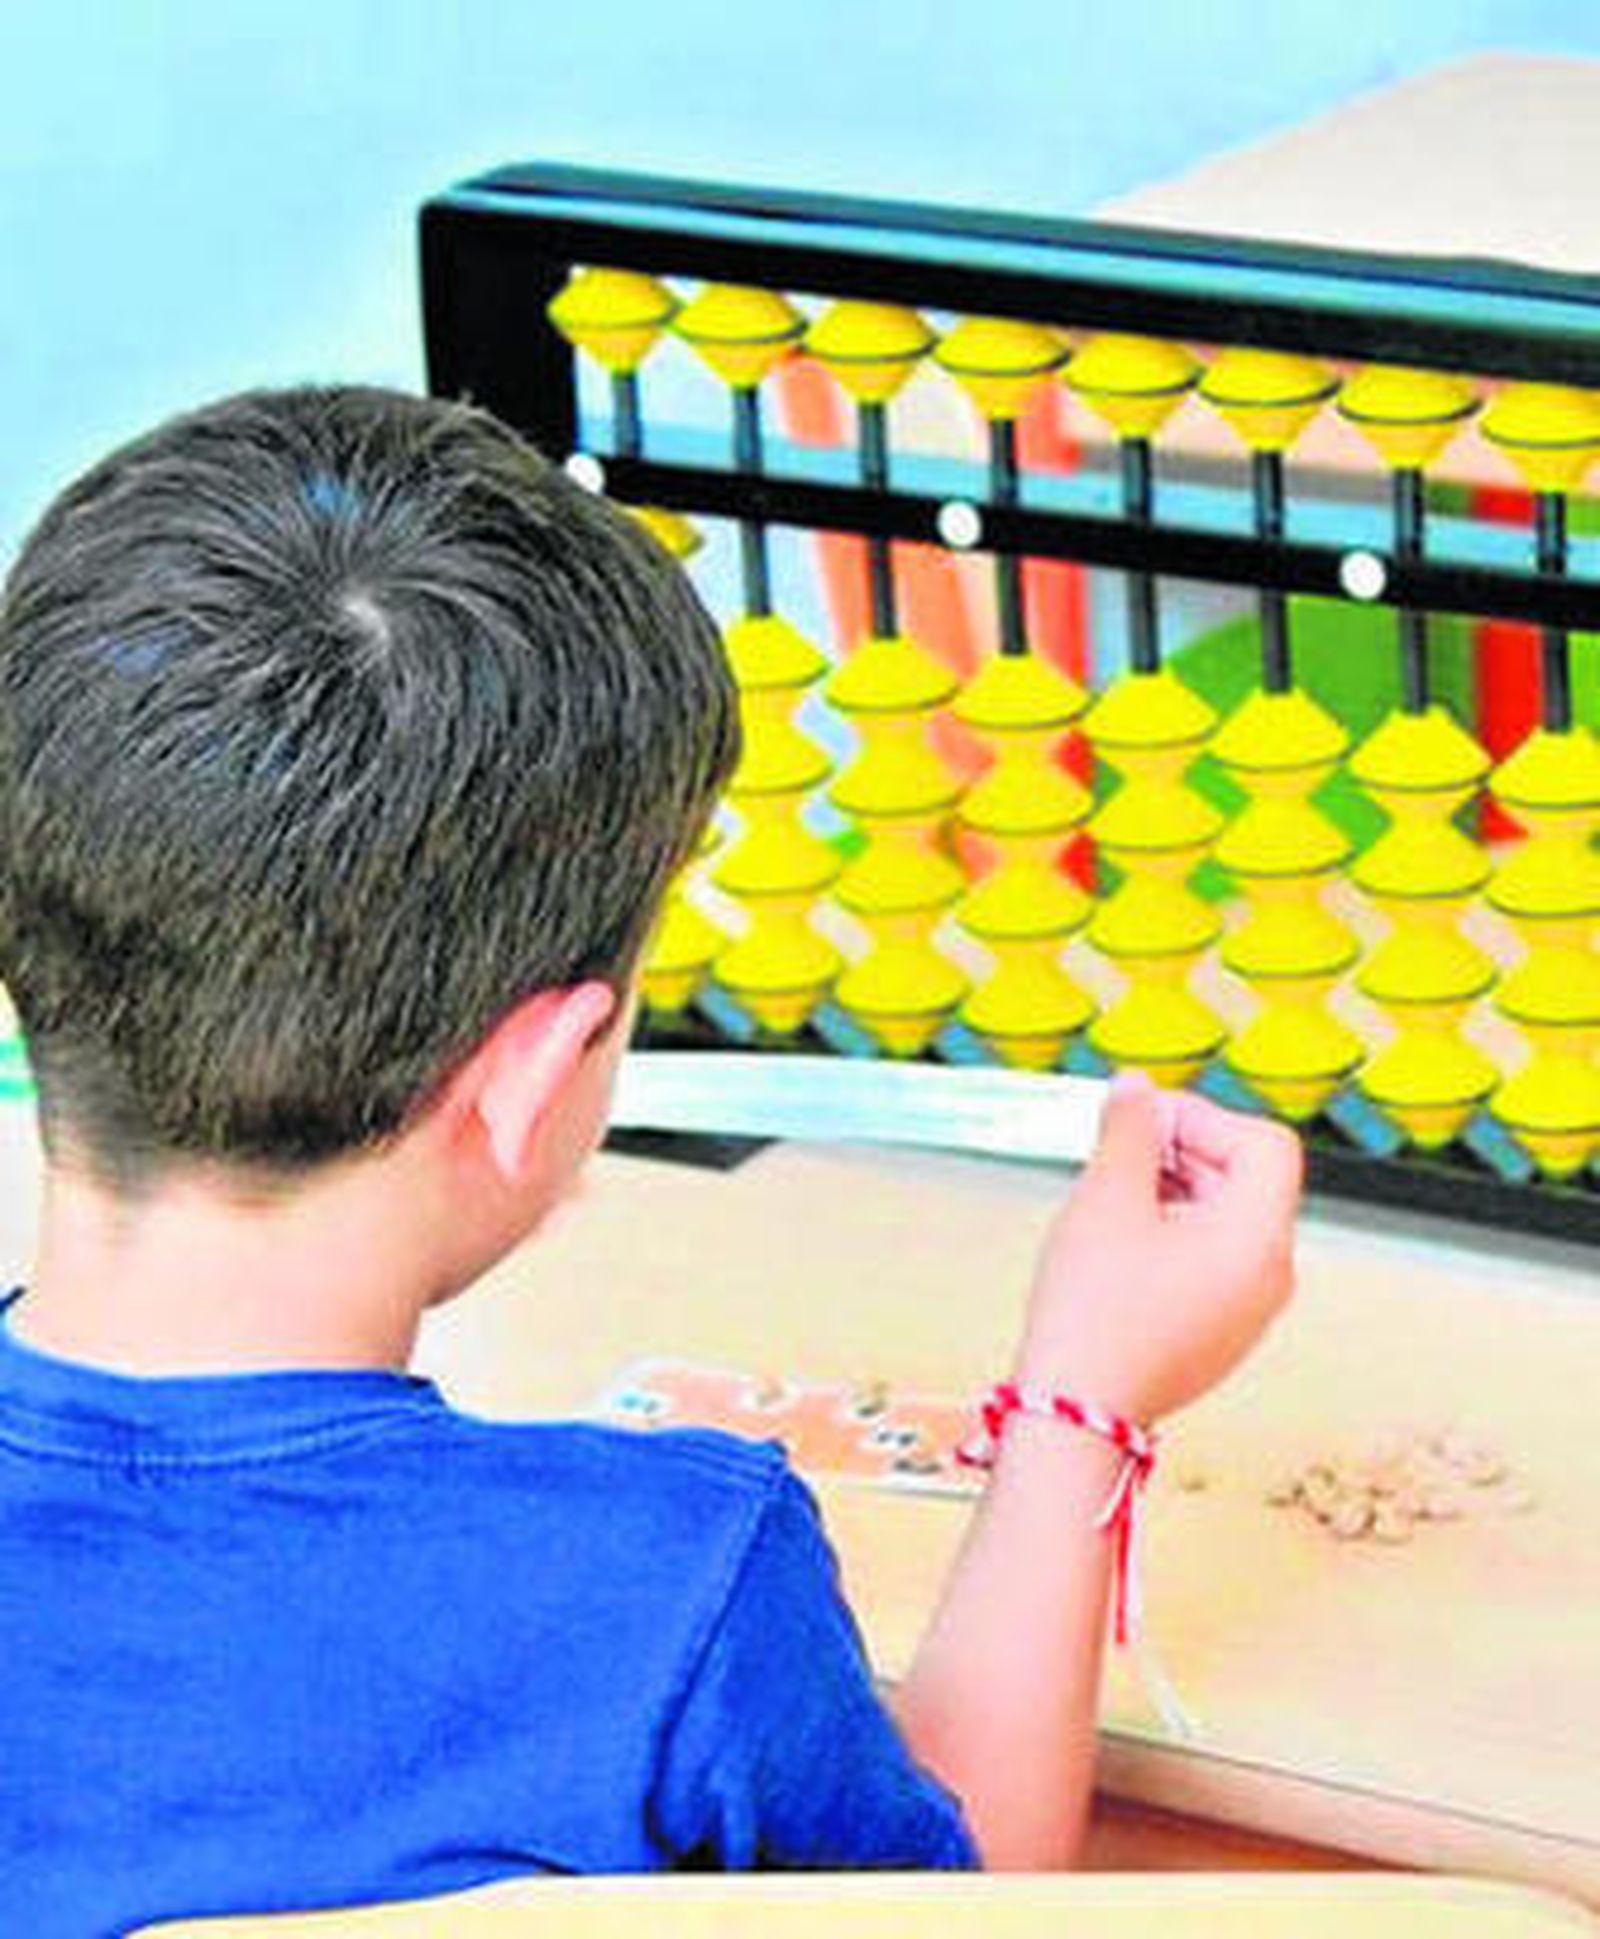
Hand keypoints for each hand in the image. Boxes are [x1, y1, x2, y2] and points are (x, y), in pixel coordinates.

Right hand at [1014, 1072, 1302, 1423]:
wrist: (1078, 1413)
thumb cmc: (1096, 1317)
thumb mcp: (1107, 1198)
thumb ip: (1129, 1130)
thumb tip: (1137, 1091)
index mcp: (1259, 1239)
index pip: (1264, 1143)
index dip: (1204, 1118)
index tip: (1146, 1120)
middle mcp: (1270, 1275)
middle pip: (1248, 1178)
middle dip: (1184, 1151)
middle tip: (1121, 1150)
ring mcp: (1248, 1309)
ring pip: (1227, 1218)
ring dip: (1174, 1189)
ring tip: (1112, 1197)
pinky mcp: (1219, 1331)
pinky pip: (1212, 1260)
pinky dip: (1172, 1233)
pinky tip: (1119, 1241)